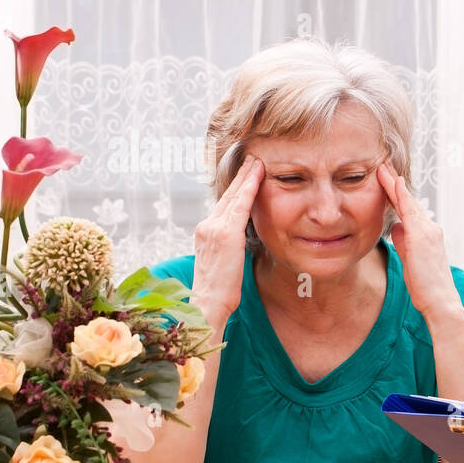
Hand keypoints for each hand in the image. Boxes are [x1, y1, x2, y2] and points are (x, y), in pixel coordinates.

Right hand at [192, 155, 264, 329]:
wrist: (207, 304)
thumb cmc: (218, 292)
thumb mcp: (222, 264)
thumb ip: (228, 248)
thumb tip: (239, 244)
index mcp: (205, 233)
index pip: (223, 205)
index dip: (235, 188)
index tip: (245, 174)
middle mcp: (207, 226)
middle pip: (227, 196)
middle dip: (241, 176)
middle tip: (252, 158)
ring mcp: (214, 229)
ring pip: (234, 196)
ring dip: (247, 177)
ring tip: (257, 161)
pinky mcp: (225, 234)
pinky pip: (240, 206)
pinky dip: (249, 188)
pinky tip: (258, 176)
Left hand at [377, 163, 457, 321]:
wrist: (440, 301)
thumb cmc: (426, 286)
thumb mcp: (411, 260)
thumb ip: (405, 241)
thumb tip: (396, 227)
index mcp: (428, 235)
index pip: (409, 210)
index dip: (398, 194)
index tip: (387, 179)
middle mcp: (431, 228)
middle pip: (409, 201)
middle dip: (395, 183)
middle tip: (383, 165)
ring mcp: (428, 231)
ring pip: (408, 202)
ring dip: (394, 183)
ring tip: (382, 167)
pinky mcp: (422, 236)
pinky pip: (409, 210)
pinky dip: (401, 194)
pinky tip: (393, 182)